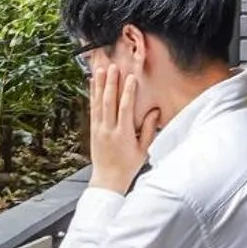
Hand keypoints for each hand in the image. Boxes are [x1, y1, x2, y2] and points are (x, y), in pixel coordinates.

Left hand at [89, 60, 160, 194]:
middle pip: (109, 102)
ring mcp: (98, 129)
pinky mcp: (93, 129)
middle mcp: (108, 130)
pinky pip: (92, 108)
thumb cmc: (128, 166)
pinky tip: (92, 84)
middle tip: (113, 67)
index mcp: (123, 134)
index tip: (130, 78)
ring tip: (100, 70)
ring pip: (98, 103)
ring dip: (99, 85)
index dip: (128, 92)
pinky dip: (92, 95)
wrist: (107, 179)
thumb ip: (148, 130)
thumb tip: (154, 112)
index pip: (125, 108)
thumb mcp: (143, 150)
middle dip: (111, 83)